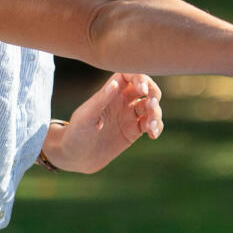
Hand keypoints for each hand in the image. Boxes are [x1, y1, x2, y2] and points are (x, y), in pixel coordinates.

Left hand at [48, 73, 163, 173]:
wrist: (76, 157)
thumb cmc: (77, 133)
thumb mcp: (86, 117)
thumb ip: (101, 100)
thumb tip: (115, 83)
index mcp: (110, 92)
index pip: (130, 76)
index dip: (140, 79)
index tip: (142, 90)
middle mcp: (122, 101)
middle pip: (147, 89)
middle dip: (153, 94)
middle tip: (151, 105)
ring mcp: (129, 116)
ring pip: (151, 107)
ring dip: (156, 113)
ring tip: (150, 127)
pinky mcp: (134, 131)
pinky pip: (151, 124)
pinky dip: (156, 127)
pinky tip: (153, 134)